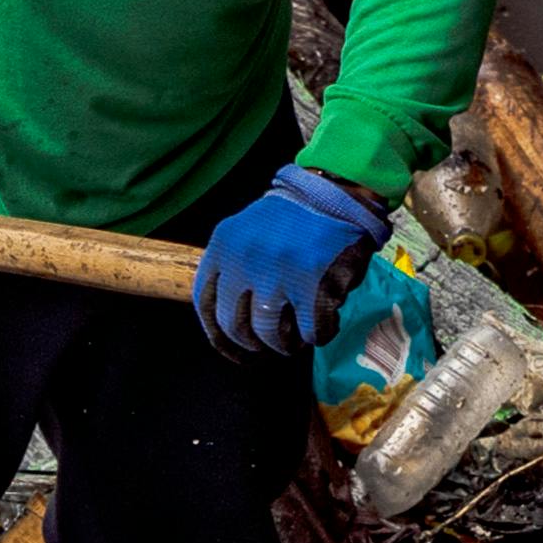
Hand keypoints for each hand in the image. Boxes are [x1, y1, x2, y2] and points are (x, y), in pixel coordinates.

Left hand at [191, 164, 388, 356]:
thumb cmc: (294, 217)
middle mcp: (243, 261)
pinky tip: (324, 324)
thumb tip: (231, 319)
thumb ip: (234, 268)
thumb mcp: (247, 233)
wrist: (337, 192)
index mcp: (223, 246)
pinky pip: (310, 332)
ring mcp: (277, 275)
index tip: (234, 350)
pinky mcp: (312, 286)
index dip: (218, 336)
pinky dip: (318, 335)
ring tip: (297, 339)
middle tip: (269, 348)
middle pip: (235, 326)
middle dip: (252, 345)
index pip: (205, 304)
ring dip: (285, 345)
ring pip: (270, 335)